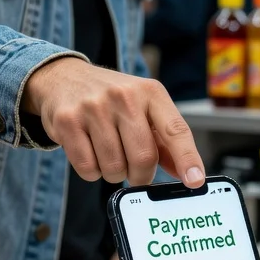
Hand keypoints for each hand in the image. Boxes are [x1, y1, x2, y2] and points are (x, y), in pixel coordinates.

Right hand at [22, 58, 204, 186]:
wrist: (63, 78)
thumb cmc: (111, 99)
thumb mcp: (143, 109)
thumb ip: (165, 142)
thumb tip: (187, 174)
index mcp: (150, 92)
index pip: (175, 130)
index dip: (187, 158)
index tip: (195, 181)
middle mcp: (124, 96)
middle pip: (143, 158)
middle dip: (140, 175)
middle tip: (134, 170)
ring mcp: (94, 107)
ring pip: (114, 167)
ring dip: (114, 173)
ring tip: (108, 153)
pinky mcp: (68, 122)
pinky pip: (88, 168)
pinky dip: (92, 172)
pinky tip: (90, 152)